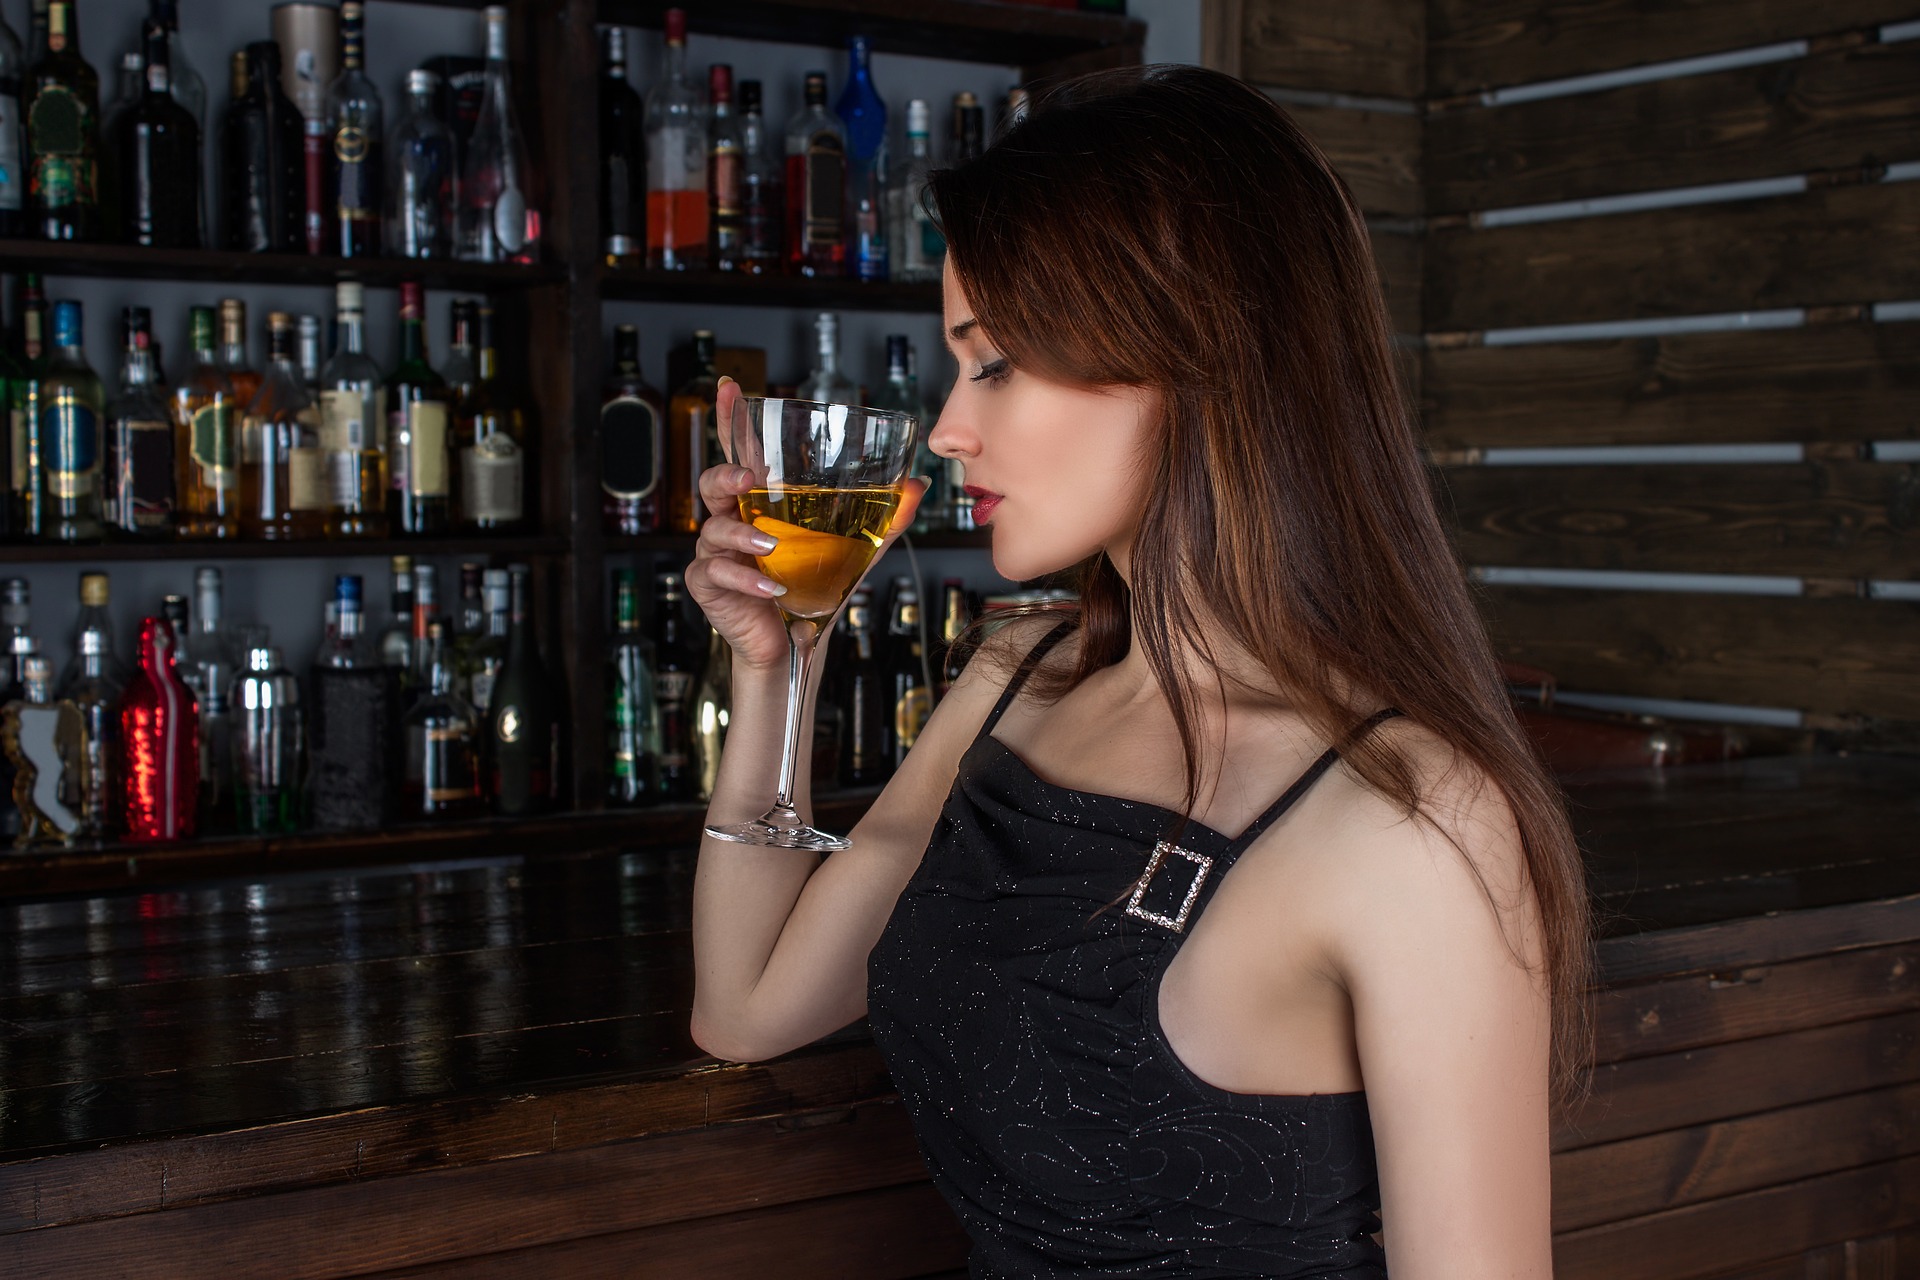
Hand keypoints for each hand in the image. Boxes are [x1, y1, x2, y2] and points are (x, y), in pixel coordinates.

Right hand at [685, 378, 929, 673]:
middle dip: (727, 475)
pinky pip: (717, 572)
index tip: (731, 388)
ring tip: (770, 547)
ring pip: (713, 529)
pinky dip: (745, 579)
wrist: (793, 644)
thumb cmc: (813, 589)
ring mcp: (717, 552)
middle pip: (713, 483)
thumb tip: (917, 488)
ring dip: (742, 536)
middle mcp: (734, 521)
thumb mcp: (853, 550)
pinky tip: (771, 587)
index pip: (742, 455)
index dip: (732, 420)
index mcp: (761, 504)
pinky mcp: (709, 584)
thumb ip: (883, 518)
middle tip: (749, 479)